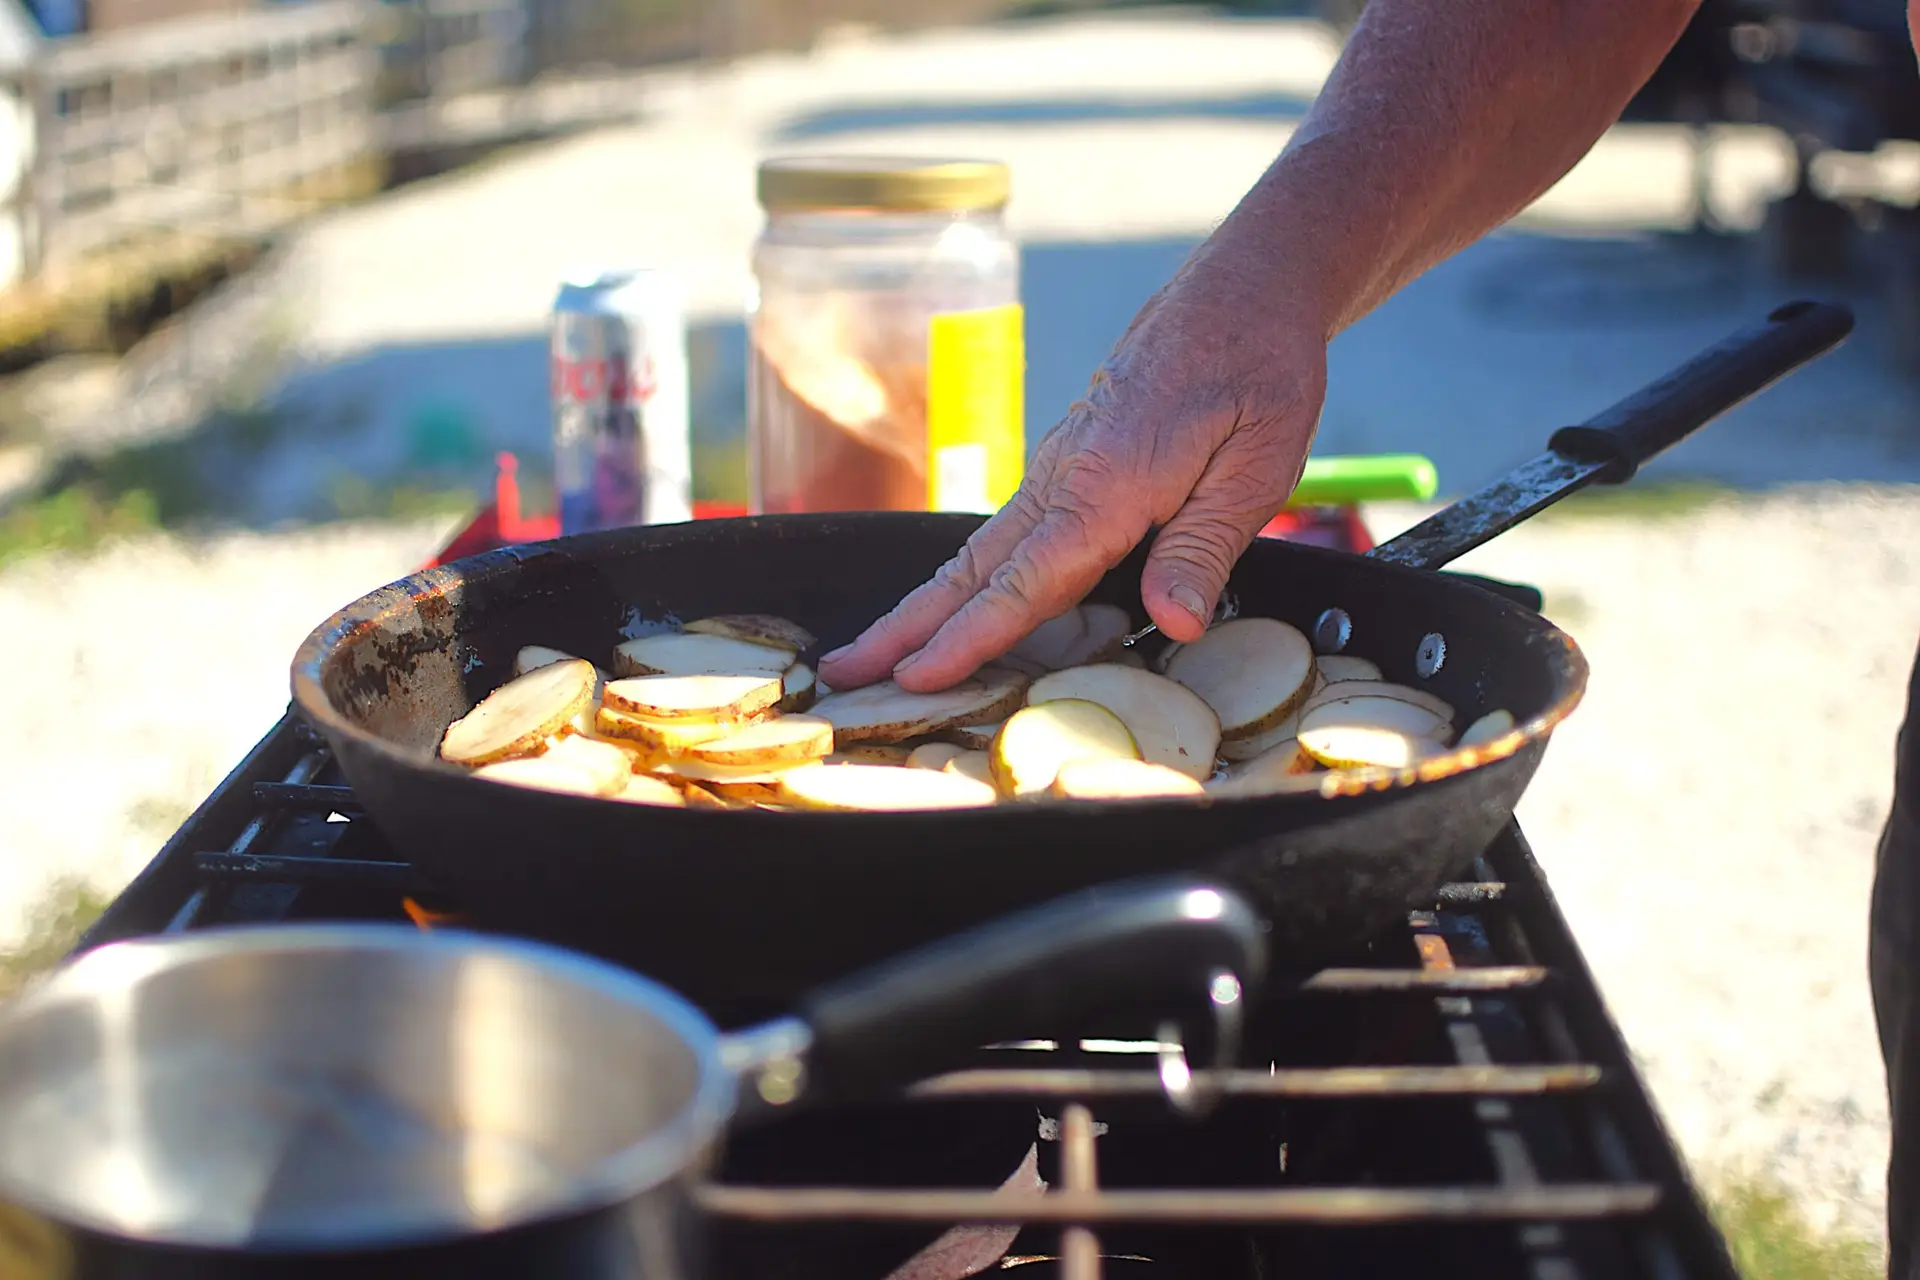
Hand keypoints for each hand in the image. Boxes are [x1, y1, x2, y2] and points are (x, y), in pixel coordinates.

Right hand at [817, 234, 1329, 693]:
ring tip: (873, 651)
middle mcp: (1065, 477)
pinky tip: (951, 603)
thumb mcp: (1255, 468)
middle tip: (841, 673)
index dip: (969, 638)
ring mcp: (1060, 467)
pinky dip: (966, 577)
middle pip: (972, 569)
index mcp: (1106, 486)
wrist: (1243, 289)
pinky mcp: (1070, 462)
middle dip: (905, 627)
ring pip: (980, 551)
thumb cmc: (1259, 373)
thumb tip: (1174, 623)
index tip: (915, 678)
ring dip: (923, 605)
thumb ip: (1203, 549)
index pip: (1025, 582)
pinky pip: (1008, 532)